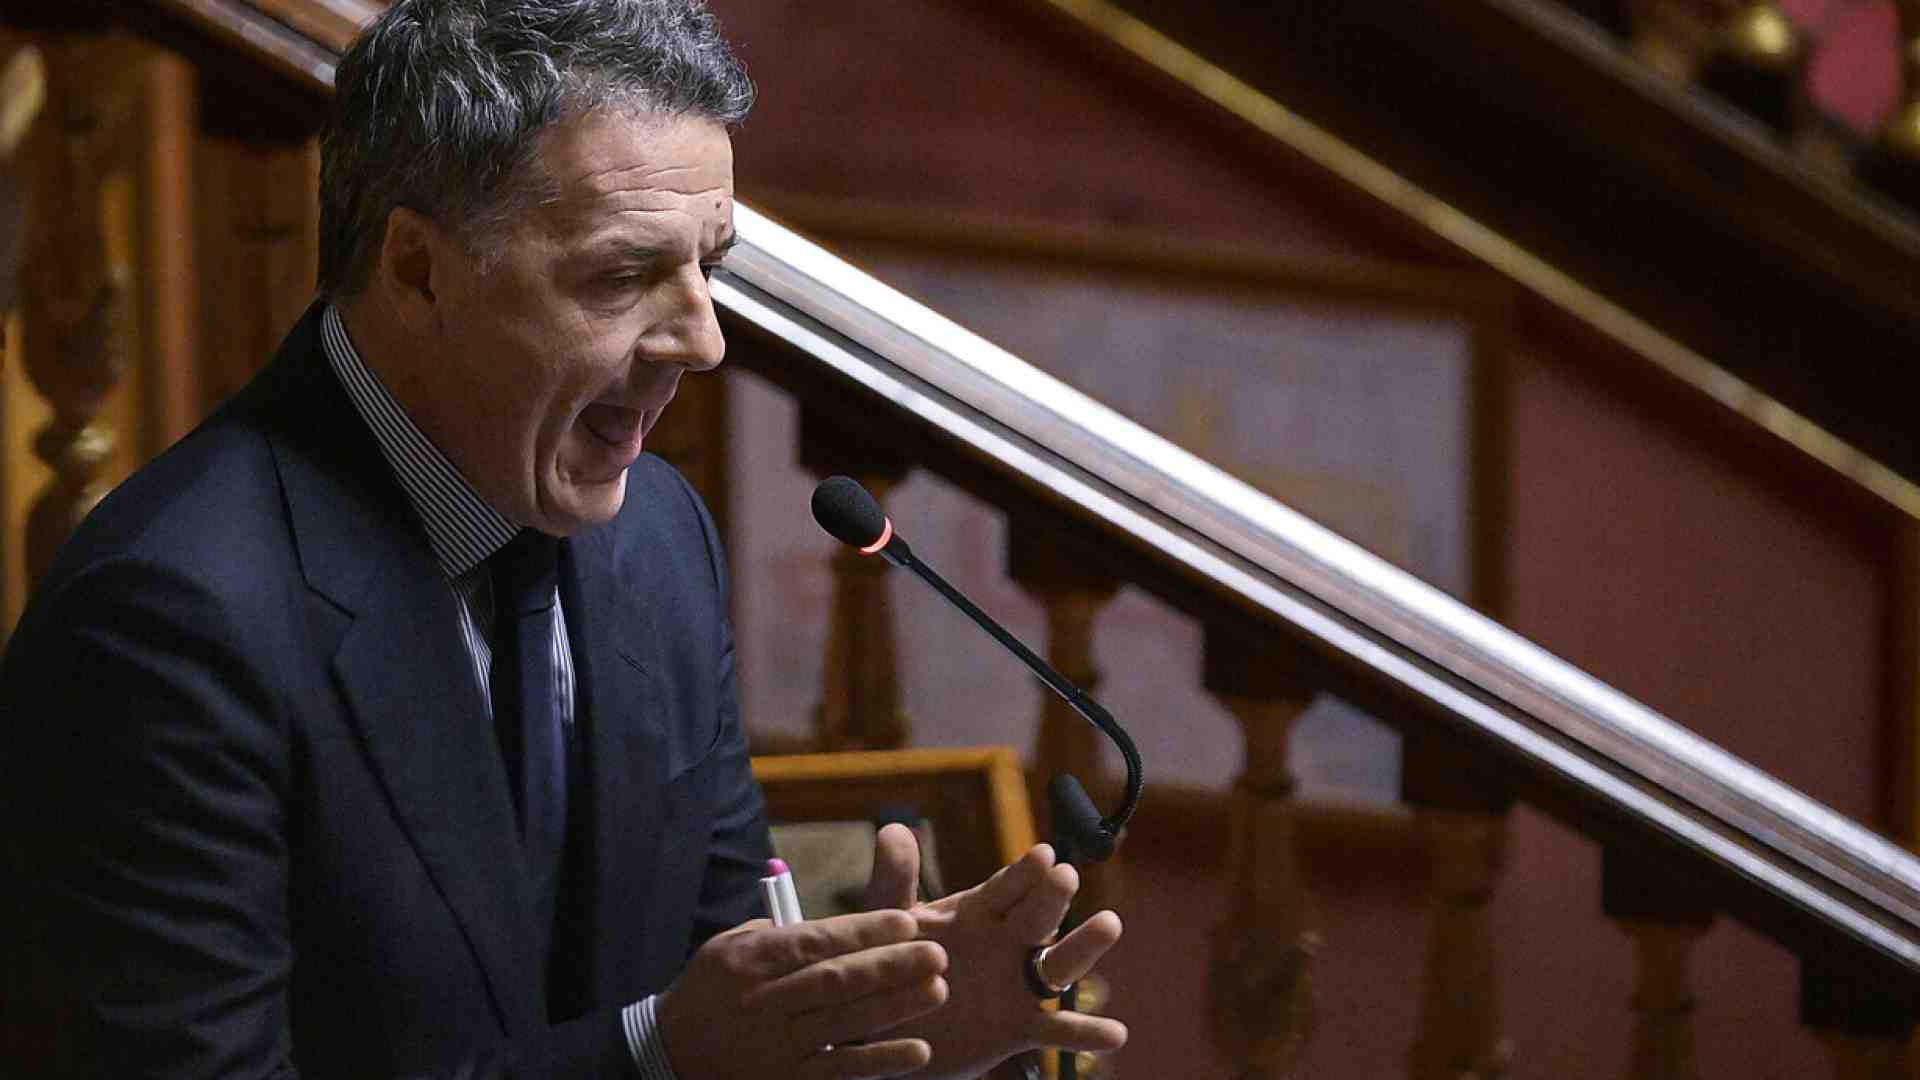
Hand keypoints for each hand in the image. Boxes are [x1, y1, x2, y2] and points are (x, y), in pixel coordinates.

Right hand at [656, 908, 950, 1079]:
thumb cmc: (711, 991)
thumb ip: (782, 935)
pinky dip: (879, 1061)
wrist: (667, 1057)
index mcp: (752, 959)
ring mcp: (774, 1046)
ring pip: (843, 1024)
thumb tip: (842, 924)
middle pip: (836, 980)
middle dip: (891, 965)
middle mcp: (763, 1001)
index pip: (817, 941)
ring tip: (937, 990)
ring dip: (895, 1008)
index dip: (866, 931)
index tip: (909, 921)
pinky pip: (840, 1071)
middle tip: (938, 954)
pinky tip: (917, 1050)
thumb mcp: (731, 948)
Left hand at [865, 825, 1126, 1078]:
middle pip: (1039, 915)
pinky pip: (1057, 1031)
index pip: (1006, 887)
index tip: (1043, 854)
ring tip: (1109, 924)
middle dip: (1052, 896)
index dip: (1024, 872)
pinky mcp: (1020, 1027)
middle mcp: (1007, 942)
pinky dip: (1085, 1033)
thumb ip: (894, 881)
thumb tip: (893, 829)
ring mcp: (1018, 985)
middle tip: (1065, 876)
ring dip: (1086, 945)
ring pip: (1060, 964)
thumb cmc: (890, 966)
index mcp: (978, 912)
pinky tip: (1113, 1034)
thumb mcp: (888, 925)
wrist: (888, 1031)